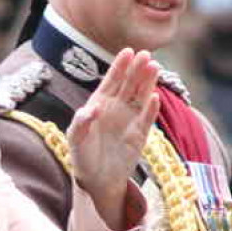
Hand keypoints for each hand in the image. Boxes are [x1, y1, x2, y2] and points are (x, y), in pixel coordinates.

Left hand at [68, 49, 160, 229]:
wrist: (97, 179)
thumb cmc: (83, 156)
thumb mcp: (75, 139)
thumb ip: (80, 123)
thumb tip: (91, 109)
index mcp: (100, 103)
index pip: (111, 80)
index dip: (119, 66)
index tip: (127, 51)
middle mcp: (117, 107)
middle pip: (129, 84)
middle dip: (137, 68)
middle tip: (146, 54)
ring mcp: (130, 119)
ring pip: (141, 96)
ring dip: (148, 82)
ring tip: (155, 67)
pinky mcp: (140, 135)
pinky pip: (147, 119)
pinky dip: (151, 109)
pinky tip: (156, 97)